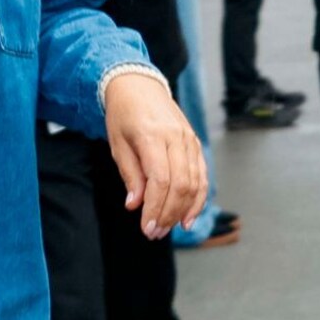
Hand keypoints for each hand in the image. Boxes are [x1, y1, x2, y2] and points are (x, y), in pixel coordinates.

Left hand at [104, 72, 206, 237]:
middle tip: (155, 233)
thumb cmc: (123, 115)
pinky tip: (188, 216)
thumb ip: (130, 175)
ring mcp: (189, 140)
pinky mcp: (195, 143)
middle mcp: (176, 138)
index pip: (160, 180)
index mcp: (153, 136)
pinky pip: (202, 175)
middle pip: (181, 185)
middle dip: (169, 214)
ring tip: (169, 228)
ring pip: (195, 182)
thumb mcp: (118, 144)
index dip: (156, 208)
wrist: (139, 85)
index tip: (147, 228)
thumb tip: (136, 205)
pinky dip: (198, 198)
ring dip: (183, 210)